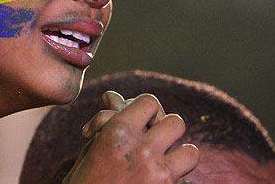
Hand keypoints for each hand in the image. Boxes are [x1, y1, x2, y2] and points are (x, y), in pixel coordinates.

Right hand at [64, 92, 198, 183]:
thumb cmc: (83, 183)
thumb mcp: (90, 150)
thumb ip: (106, 126)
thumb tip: (113, 99)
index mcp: (118, 132)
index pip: (150, 101)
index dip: (147, 109)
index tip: (141, 120)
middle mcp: (141, 149)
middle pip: (176, 122)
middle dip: (168, 130)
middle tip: (157, 141)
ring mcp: (157, 173)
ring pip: (191, 151)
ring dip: (180, 156)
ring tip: (167, 162)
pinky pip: (189, 180)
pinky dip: (181, 181)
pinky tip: (164, 182)